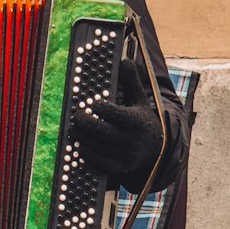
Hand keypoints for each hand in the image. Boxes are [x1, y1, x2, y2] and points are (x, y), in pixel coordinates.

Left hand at [72, 57, 163, 192]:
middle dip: (85, 122)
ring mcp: (126, 156)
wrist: (157, 149)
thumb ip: (131, 81)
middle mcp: (132, 140)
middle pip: (103, 131)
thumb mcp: (139, 99)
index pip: (116, 114)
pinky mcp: (119, 168)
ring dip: (80, 137)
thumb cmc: (141, 119)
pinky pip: (98, 162)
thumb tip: (125, 60)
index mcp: (137, 121)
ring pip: (97, 147)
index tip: (92, 103)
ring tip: (73, 128)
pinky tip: (79, 144)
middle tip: (75, 115)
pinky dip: (85, 153)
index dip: (100, 108)